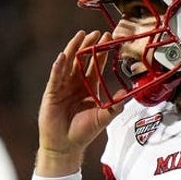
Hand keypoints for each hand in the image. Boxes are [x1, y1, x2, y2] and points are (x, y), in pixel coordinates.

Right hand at [36, 30, 120, 175]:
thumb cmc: (83, 133)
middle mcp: (75, 84)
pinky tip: (63, 56)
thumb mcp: (103, 117)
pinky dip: (59, 67)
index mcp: (88, 87)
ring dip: (73, 49)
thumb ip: (115, 106)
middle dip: (88, 46)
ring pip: (68, 64)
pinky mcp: (51, 93)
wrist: (66, 146)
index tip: (108, 39)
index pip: (95, 66)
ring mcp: (62, 87)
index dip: (101, 53)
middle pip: (81, 60)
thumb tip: (128, 94)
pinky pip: (55, 77)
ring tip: (80, 36)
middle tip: (97, 33)